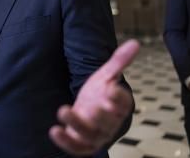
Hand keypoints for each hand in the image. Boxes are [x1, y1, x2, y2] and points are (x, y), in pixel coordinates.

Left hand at [49, 40, 139, 155]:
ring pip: (91, 134)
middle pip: (109, 121)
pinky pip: (77, 148)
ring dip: (77, 124)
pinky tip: (54, 130)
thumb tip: (135, 43)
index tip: (112, 88)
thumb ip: (120, 61)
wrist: (87, 110)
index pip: (123, 103)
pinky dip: (66, 142)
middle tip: (95, 106)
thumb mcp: (107, 75)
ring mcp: (97, 135)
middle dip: (103, 115)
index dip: (119, 98)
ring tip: (63, 110)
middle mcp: (110, 122)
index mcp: (119, 105)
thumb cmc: (99, 93)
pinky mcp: (83, 144)